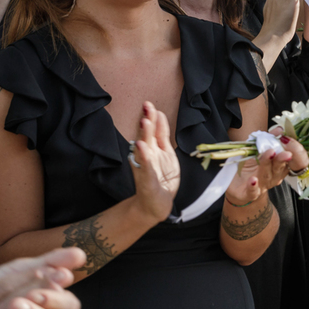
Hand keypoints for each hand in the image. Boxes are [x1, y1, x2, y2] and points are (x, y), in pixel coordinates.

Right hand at [130, 102, 180, 223]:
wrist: (156, 204)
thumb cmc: (161, 178)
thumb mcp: (166, 154)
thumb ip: (161, 136)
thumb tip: (159, 115)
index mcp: (154, 150)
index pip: (154, 131)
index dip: (154, 118)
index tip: (150, 105)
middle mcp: (148, 156)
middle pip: (147, 136)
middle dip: (147, 122)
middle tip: (147, 108)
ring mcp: (146, 168)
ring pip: (145, 149)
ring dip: (145, 135)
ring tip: (145, 121)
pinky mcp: (146, 180)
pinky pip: (146, 167)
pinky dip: (144, 158)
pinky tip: (142, 147)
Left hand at [224, 129, 308, 205]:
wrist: (238, 189)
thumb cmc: (250, 168)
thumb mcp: (258, 151)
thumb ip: (268, 139)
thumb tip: (279, 129)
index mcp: (279, 166)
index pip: (291, 160)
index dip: (293, 151)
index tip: (288, 139)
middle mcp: (273, 176)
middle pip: (280, 167)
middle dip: (282, 159)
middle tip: (286, 152)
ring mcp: (262, 185)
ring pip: (267, 175)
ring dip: (268, 164)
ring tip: (269, 154)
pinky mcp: (249, 194)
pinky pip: (253, 191)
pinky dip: (253, 186)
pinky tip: (253, 180)